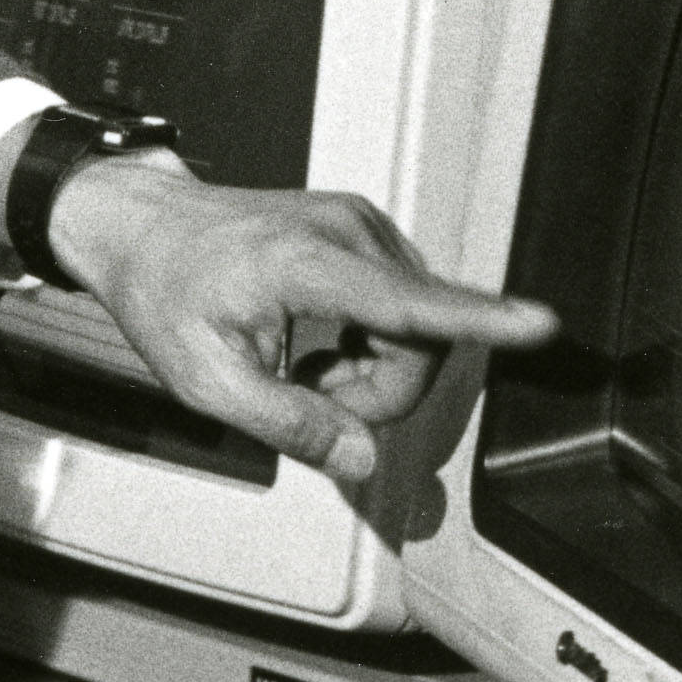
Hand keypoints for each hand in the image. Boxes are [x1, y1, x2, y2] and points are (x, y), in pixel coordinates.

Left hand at [44, 160, 555, 500]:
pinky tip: (319, 347)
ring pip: (417, 330)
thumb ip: (287, 424)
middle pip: (420, 341)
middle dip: (381, 393)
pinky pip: (402, 310)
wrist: (144, 225)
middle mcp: (345, 234)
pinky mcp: (366, 235)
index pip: (406, 303)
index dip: (478, 319)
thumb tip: (362, 457)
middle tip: (312, 403)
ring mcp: (360, 228)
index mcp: (301, 264)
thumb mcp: (205, 381)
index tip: (538, 324)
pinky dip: (369, 345)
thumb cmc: (164, 291)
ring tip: (305, 370)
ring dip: (372, 371)